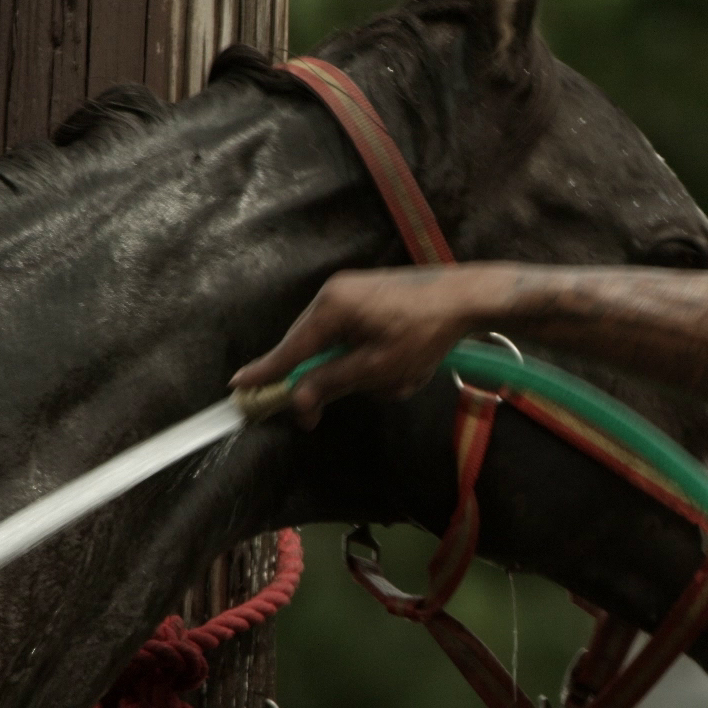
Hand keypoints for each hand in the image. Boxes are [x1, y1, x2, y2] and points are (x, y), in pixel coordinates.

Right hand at [230, 265, 496, 427]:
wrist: (468, 298)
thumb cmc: (425, 333)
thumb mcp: (378, 368)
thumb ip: (332, 384)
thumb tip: (297, 402)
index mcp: (331, 307)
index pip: (289, 349)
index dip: (265, 372)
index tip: (238, 388)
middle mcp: (335, 294)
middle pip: (312, 349)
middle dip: (332, 380)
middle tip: (322, 414)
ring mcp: (354, 293)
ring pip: (339, 348)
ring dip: (363, 372)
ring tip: (401, 376)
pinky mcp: (372, 299)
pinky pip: (358, 338)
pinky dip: (376, 359)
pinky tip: (406, 366)